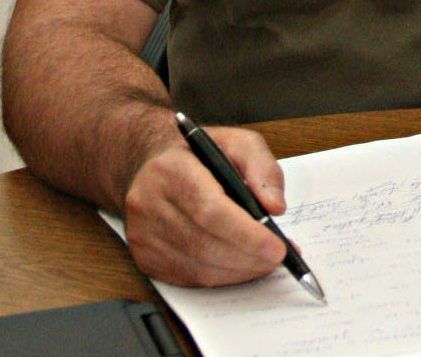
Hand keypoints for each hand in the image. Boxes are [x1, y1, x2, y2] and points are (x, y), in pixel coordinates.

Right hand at [123, 125, 287, 286]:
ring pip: (197, 267)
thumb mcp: (238, 142)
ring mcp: (142, 235)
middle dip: (248, 256)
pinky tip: (241, 267)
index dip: (246, 234)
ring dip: (238, 271)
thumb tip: (275, 206)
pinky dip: (221, 277)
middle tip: (279, 257)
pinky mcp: (143, 258)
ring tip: (266, 262)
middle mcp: (148, 204)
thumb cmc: (199, 153)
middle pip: (204, 244)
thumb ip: (262, 168)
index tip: (277, 246)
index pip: (209, 211)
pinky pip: (187, 278)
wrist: (151, 163)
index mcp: (170, 170)